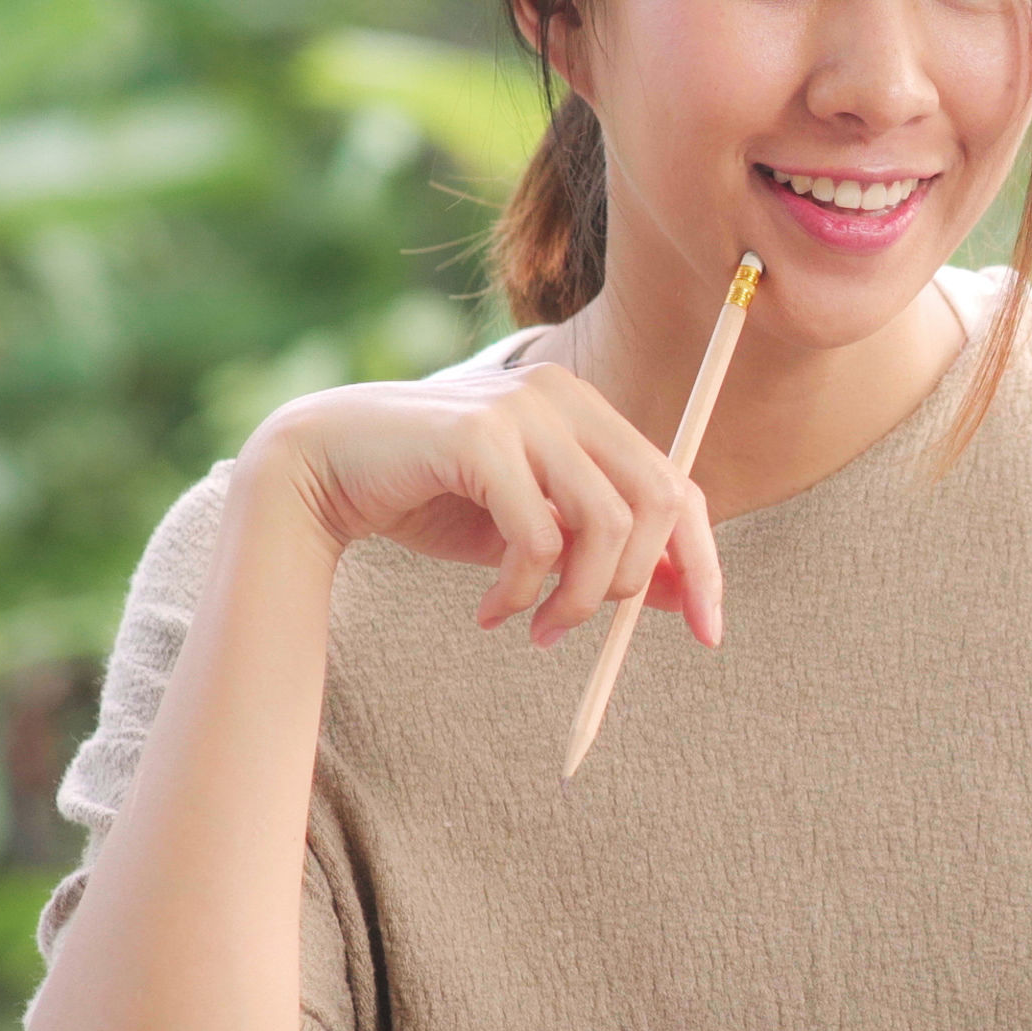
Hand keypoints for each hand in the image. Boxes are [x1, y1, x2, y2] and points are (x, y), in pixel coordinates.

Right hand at [240, 363, 723, 647]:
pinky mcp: (478, 435)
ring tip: (534, 628)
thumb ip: (605, 551)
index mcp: (587, 411)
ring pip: (606, 523)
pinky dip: (521, 591)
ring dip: (576, 599)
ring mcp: (523, 408)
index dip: (703, 562)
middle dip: (637, 586)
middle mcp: (564, 397)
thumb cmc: (433, 501)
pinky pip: (537, 536)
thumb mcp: (535, 532)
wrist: (321, 472)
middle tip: (581, 630)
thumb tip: (690, 597)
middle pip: (659, 500)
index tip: (710, 633)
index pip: (678, 485)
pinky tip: (490, 612)